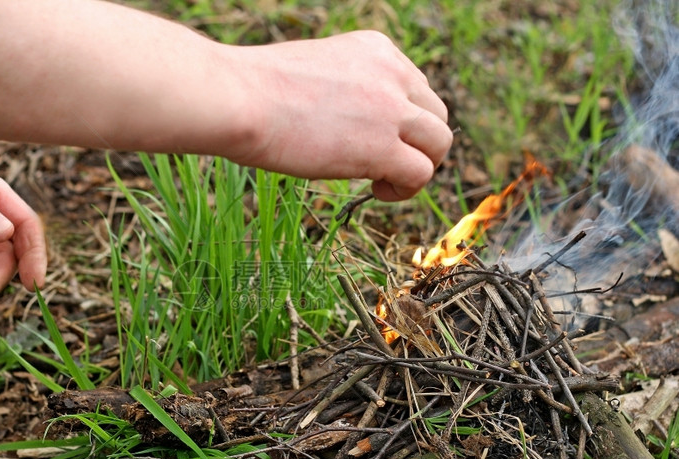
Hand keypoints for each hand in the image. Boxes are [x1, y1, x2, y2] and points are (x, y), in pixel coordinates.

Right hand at [227, 31, 452, 200]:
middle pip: (437, 115)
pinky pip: (421, 173)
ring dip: (418, 168)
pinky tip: (376, 190)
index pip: (416, 88)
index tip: (374, 139)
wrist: (239, 99)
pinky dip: (405, 189)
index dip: (402, 121)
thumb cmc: (256, 90)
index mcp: (376, 49)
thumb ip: (345, 90)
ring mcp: (391, 108)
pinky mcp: (382, 146)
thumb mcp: (314, 72)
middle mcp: (392, 72)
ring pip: (439, 144)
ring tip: (383, 181)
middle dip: (417, 144)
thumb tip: (351, 125)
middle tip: (385, 165)